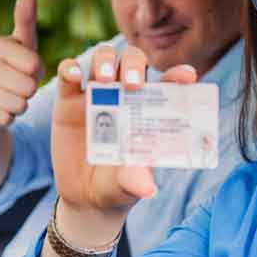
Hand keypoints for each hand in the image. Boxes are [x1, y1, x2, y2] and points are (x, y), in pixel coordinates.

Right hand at [0, 0, 42, 127]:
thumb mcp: (23, 47)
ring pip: (18, 104)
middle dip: (29, 92)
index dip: (37, 73)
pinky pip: (5, 119)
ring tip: (7, 99)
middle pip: (28, 86)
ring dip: (19, 106)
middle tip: (16, 88)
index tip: (26, 70)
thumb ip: (26, 20)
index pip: (35, 64)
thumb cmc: (11, 72)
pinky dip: (7, 119)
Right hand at [48, 45, 197, 240]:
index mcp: (149, 110)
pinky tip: (74, 76)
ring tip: (104, 78)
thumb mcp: (127, 186)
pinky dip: (70, 68)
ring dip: (105, 61)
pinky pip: (68, 73)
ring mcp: (97, 94)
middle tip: (133, 83)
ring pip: (103, 59)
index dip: (178, 76)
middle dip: (135, 64)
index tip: (188, 76)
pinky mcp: (68, 100)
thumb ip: (135, 181)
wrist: (85, 197)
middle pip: (133, 61)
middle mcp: (125, 95)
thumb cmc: (117, 186)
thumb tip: (147, 188)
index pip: (167, 84)